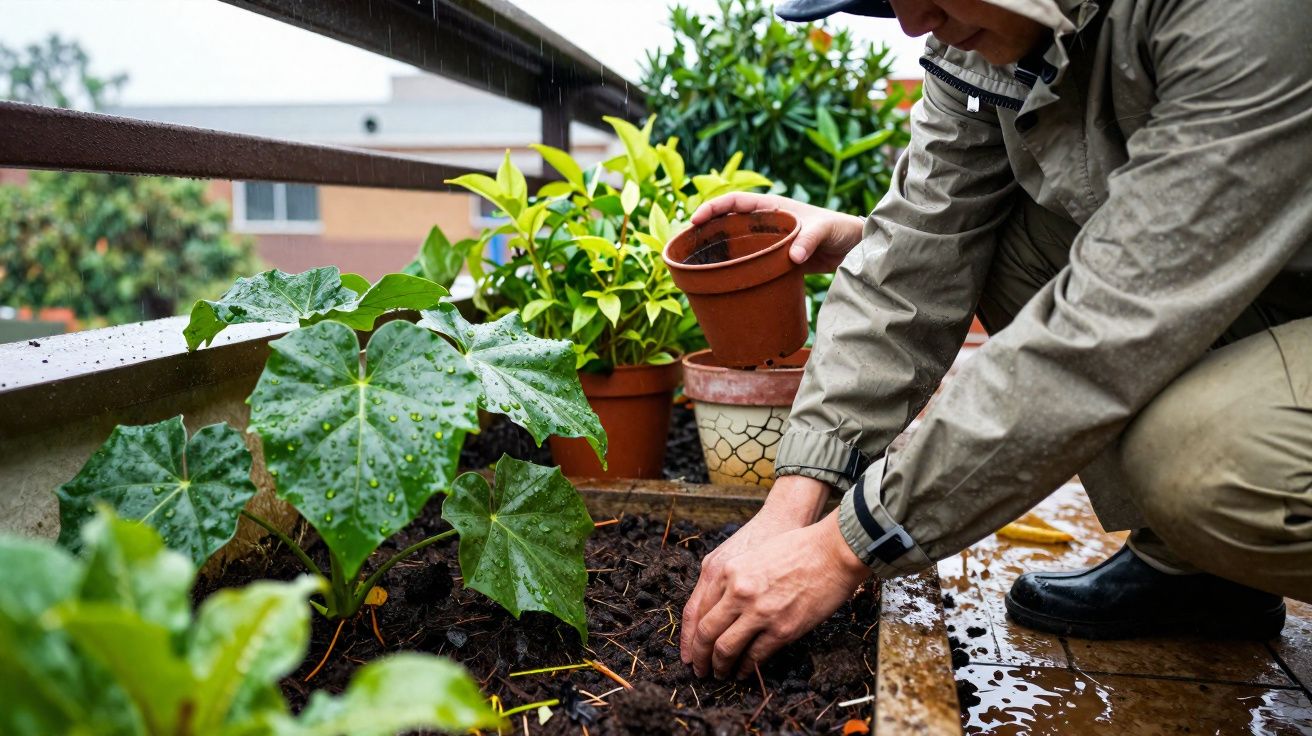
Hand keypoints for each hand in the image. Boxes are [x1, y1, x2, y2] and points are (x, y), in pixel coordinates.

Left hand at [680, 510, 870, 678]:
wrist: (832, 551)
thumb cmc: (797, 548)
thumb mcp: (752, 554)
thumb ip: (733, 578)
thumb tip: (722, 606)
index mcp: (727, 572)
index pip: (696, 611)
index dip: (691, 635)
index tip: (691, 648)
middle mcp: (738, 593)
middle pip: (706, 633)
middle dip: (700, 656)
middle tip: (699, 668)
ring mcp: (759, 612)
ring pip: (726, 648)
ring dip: (720, 666)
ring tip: (719, 674)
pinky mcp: (782, 629)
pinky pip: (755, 656)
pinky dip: (745, 668)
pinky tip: (743, 672)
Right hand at [690, 192, 864, 273]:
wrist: (855, 248)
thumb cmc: (841, 229)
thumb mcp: (826, 229)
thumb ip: (810, 239)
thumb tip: (794, 257)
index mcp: (773, 207)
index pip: (735, 202)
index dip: (713, 208)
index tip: (697, 220)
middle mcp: (767, 224)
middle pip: (728, 223)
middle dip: (706, 230)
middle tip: (686, 246)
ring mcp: (770, 243)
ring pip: (737, 245)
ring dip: (719, 252)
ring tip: (698, 265)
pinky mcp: (776, 261)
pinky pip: (751, 263)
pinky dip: (737, 270)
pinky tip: (726, 282)